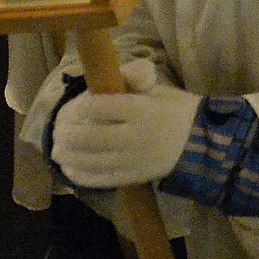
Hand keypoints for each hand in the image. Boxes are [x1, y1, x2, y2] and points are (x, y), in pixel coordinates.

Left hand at [51, 58, 200, 188]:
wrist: (200, 142)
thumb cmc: (176, 110)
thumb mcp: (158, 89)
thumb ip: (132, 82)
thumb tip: (105, 78)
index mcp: (141, 109)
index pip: (100, 107)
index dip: (82, 107)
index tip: (77, 107)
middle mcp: (134, 136)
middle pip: (89, 137)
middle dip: (68, 135)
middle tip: (58, 132)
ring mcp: (132, 160)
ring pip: (90, 161)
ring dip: (68, 156)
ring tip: (58, 151)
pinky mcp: (132, 177)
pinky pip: (100, 180)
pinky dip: (80, 176)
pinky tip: (70, 171)